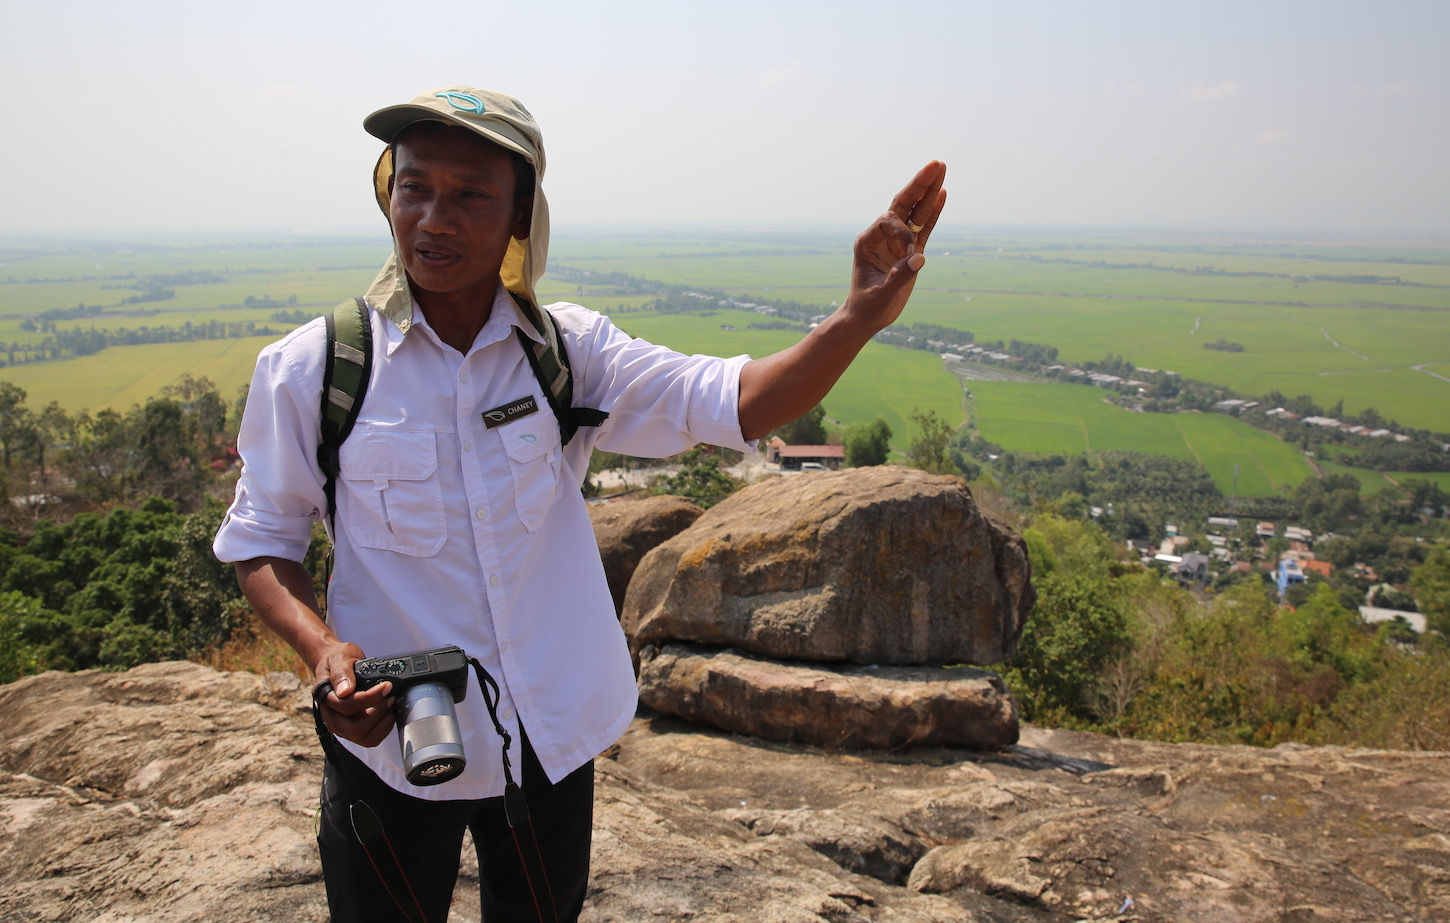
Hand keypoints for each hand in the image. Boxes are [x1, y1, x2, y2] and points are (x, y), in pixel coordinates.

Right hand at [313, 641, 395, 747]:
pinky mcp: (351, 730)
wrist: (337, 664)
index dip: (370, 698)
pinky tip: (388, 714)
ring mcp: (340, 725)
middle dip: (377, 713)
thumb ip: (342, 673)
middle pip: (353, 728)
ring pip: (362, 737)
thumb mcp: (340, 658)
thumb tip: (345, 691)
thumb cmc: (338, 660)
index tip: (386, 686)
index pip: (346, 706)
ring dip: (381, 723)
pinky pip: (368, 739)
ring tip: (390, 705)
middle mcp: (330, 715)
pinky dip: (383, 729)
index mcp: (325, 697)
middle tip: (390, 697)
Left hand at [843, 160, 946, 330]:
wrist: (867, 318)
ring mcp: (897, 241)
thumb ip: (900, 276)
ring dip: (929, 191)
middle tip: (936, 163)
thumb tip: (919, 258)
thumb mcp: (881, 295)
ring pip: (916, 211)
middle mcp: (882, 236)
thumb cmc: (868, 306)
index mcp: (868, 240)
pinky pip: (924, 227)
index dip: (903, 233)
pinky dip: (934, 211)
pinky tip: (943, 193)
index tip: (911, 254)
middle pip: (903, 204)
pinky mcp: (910, 250)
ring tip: (942, 168)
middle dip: (919, 184)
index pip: (889, 222)